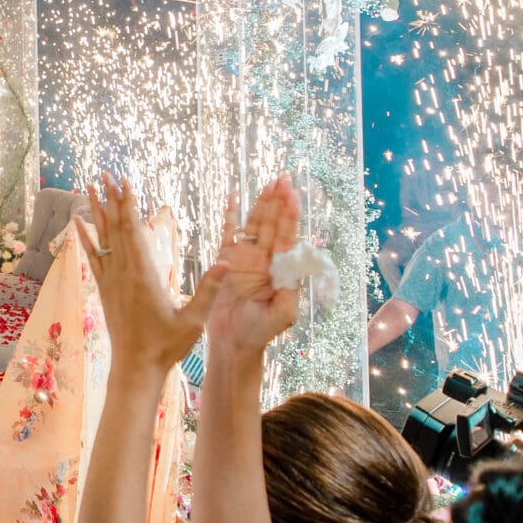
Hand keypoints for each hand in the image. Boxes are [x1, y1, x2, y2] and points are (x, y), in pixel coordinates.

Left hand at [80, 176, 201, 375]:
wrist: (135, 368)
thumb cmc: (167, 347)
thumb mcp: (194, 321)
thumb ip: (210, 291)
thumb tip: (225, 262)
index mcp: (145, 276)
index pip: (134, 232)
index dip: (129, 205)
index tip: (125, 182)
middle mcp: (123, 274)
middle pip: (117, 227)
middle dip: (112, 198)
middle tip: (106, 172)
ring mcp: (111, 280)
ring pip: (102, 237)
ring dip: (97, 210)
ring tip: (89, 185)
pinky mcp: (105, 289)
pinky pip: (93, 257)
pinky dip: (85, 237)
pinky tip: (77, 222)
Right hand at [203, 177, 304, 356]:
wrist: (233, 343)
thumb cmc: (260, 332)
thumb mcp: (283, 314)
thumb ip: (290, 290)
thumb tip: (295, 263)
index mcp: (281, 270)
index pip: (287, 237)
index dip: (290, 216)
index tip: (292, 196)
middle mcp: (265, 260)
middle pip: (273, 225)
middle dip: (279, 202)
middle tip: (284, 179)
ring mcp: (245, 259)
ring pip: (255, 225)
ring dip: (261, 204)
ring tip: (268, 184)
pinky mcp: (226, 261)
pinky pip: (228, 234)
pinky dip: (230, 215)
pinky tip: (233, 197)